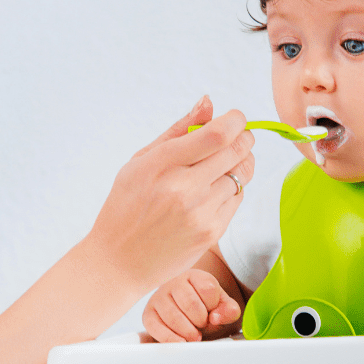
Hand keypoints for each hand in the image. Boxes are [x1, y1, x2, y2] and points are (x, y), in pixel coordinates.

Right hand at [82, 96, 255, 293]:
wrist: (119, 261)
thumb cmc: (127, 205)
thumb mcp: (140, 161)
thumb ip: (178, 130)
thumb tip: (208, 102)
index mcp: (161, 164)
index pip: (217, 134)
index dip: (235, 121)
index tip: (235, 119)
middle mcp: (183, 188)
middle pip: (236, 151)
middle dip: (244, 139)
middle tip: (240, 137)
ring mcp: (200, 212)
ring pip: (242, 174)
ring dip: (240, 164)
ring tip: (224, 164)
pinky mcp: (212, 232)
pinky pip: (238, 198)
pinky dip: (233, 189)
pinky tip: (214, 190)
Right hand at [142, 269, 240, 341]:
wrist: (190, 316)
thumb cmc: (207, 309)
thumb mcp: (224, 307)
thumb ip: (229, 310)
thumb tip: (215, 317)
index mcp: (195, 276)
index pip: (208, 288)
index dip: (214, 306)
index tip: (212, 313)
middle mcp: (175, 283)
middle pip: (190, 303)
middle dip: (201, 321)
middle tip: (203, 327)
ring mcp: (159, 297)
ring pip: (173, 316)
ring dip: (188, 331)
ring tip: (195, 337)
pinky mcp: (148, 314)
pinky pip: (155, 327)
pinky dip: (170, 338)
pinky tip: (181, 342)